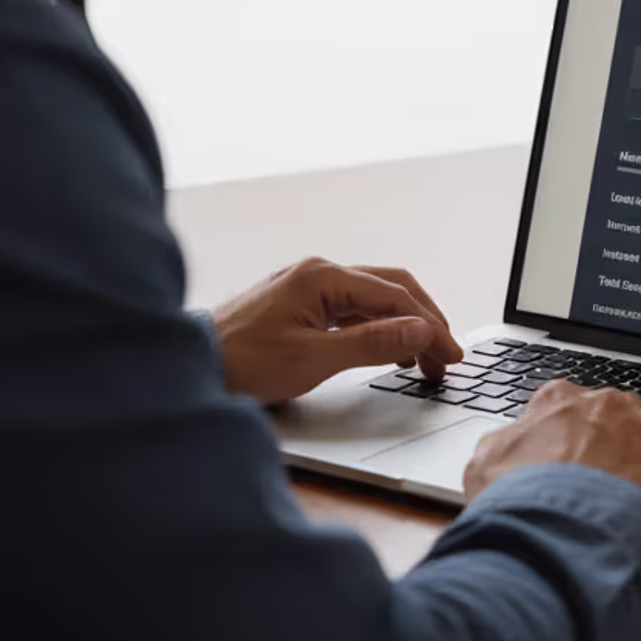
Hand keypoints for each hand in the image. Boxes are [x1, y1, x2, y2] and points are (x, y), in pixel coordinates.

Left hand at [212, 257, 462, 404]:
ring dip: (403, 326)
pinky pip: (352, 311)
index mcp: (324, 277)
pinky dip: (378, 328)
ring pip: (373, 300)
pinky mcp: (299, 306)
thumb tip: (420, 331)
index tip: (451, 355)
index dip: (430, 326)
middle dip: (424, 322)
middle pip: (390, 290)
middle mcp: (318, 273)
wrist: (189, 366)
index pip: (395, 297)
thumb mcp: (314, 358)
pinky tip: (388, 350)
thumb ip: (373, 343)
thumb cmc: (241, 362)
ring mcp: (308, 288)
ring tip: (424, 359)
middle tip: (446, 357)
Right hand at [463, 383, 640, 525]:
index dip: (576, 415)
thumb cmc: (515, 502)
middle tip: (630, 448)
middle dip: (632, 421)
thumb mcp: (482, 470)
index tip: (577, 431)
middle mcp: (610, 408)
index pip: (570, 395)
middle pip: (629, 402)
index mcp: (560, 404)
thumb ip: (495, 451)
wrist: (553, 527)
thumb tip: (497, 450)